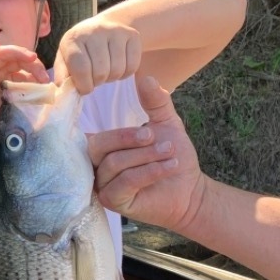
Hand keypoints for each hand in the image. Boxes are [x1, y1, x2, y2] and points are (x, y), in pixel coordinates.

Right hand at [0, 41, 48, 139]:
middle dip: (32, 64)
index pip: (24, 68)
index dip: (37, 72)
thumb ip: (21, 104)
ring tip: (30, 57)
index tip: (47, 83)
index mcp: (5, 78)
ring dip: (16, 53)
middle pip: (15, 58)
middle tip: (43, 75)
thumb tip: (41, 100)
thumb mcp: (6, 111)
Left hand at [53, 19, 141, 94]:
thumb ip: (62, 75)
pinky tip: (117, 66)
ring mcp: (115, 31)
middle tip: (95, 77)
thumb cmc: (81, 49)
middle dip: (98, 82)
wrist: (104, 27)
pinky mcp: (132, 35)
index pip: (80, 68)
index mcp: (73, 38)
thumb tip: (63, 90)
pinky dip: (125, 74)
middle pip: (100, 71)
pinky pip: (132, 66)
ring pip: (117, 70)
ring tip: (105, 71)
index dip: (84, 85)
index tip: (84, 88)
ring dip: (111, 78)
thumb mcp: (65, 59)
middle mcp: (94, 31)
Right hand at [87, 75, 205, 228]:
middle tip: (153, 136)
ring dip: (145, 156)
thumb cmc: (173, 157)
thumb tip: (145, 77)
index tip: (142, 130)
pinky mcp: (113, 202)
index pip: (89, 135)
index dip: (108, 130)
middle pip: (97, 147)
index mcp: (101, 148)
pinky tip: (169, 166)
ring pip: (114, 164)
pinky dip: (149, 171)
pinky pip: (125, 182)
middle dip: (127, 138)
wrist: (191, 189)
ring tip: (169, 152)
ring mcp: (102, 186)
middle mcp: (95, 167)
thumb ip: (154, 102)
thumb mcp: (165, 124)